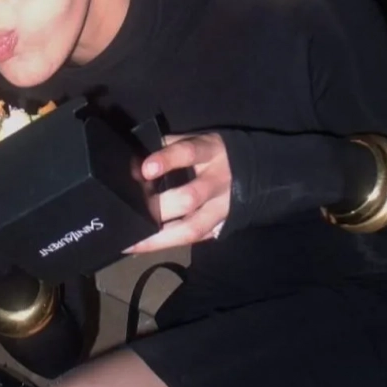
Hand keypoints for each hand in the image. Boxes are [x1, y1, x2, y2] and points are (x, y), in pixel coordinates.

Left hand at [127, 133, 230, 253]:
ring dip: (158, 237)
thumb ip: (168, 147)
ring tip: (131, 242)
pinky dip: (165, 244)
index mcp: (210, 152)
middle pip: (189, 198)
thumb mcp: (196, 140)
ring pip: (192, 228)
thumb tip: (134, 162)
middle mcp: (218, 182)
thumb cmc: (212, 154)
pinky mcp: (219, 227)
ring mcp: (221, 209)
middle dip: (158, 206)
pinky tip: (141, 246)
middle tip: (130, 210)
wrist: (256, 171)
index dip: (167, 160)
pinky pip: (192, 240)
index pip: (189, 152)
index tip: (145, 169)